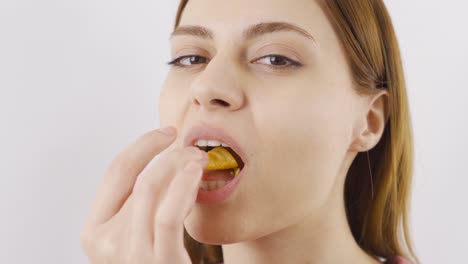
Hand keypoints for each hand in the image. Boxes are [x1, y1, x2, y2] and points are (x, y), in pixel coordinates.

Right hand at [80, 127, 207, 263]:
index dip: (142, 146)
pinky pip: (169, 214)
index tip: (166, 132)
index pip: (115, 172)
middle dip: (167, 153)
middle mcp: (104, 242)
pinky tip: (197, 171)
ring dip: (178, 165)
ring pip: (150, 188)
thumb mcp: (136, 234)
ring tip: (200, 157)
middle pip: (136, 178)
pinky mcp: (158, 262)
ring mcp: (129, 255)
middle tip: (193, 148)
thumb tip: (163, 160)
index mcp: (95, 230)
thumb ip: (138, 205)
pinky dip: (184, 186)